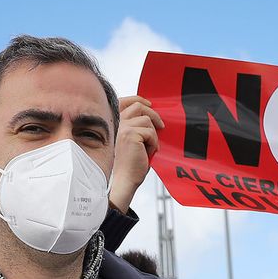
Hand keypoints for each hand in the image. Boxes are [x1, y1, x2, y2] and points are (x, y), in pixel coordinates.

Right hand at [109, 96, 163, 213]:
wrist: (126, 179)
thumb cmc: (131, 163)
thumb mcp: (133, 140)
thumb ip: (137, 127)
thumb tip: (153, 115)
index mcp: (116, 124)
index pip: (125, 102)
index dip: (138, 99)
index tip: (150, 104)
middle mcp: (117, 124)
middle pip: (139, 107)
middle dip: (153, 115)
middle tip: (161, 126)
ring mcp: (123, 128)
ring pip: (147, 121)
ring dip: (153, 135)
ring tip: (148, 148)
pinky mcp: (130, 135)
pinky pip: (150, 132)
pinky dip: (153, 143)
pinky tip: (148, 152)